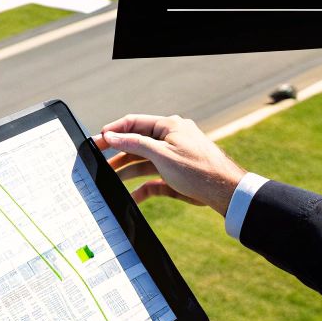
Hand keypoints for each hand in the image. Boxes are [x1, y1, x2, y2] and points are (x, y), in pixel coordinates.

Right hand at [95, 114, 246, 215]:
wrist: (226, 193)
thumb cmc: (197, 169)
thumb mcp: (161, 154)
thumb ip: (134, 143)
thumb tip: (111, 135)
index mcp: (169, 126)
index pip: (134, 123)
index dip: (114, 130)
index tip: (97, 140)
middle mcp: (170, 139)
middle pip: (137, 143)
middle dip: (117, 152)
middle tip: (95, 159)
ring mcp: (173, 158)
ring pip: (143, 162)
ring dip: (126, 170)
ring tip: (107, 179)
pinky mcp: (176, 176)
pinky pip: (154, 179)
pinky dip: (142, 187)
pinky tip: (131, 197)